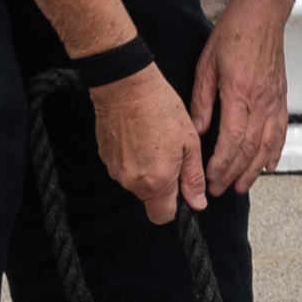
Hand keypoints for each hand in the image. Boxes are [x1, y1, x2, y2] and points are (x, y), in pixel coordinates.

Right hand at [90, 65, 207, 223]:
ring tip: (156, 139)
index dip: (175, 206)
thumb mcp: (190, 142)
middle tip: (172, 153)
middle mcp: (131, 182)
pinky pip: (124, 168)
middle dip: (163, 184)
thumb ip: (193, 177)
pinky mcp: (104, 157)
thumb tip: (198, 203)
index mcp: (156, 181)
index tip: (182, 186)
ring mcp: (114, 170)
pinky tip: (141, 135)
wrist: (125, 85)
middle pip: (150, 199)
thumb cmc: (162, 109)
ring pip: (136, 182)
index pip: (163, 216)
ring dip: (148, 170)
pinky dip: (133, 158)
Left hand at [192, 0, 290, 194]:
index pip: (231, 140)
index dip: (220, 165)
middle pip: (250, 148)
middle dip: (234, 173)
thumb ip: (202, 100)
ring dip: (255, 169)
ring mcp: (275, 100)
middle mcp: (261, 100)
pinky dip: (276, 151)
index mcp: (239, 92)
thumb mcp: (206, 65)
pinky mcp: (281, 97)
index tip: (209, 178)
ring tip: (242, 186)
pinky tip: (269, 165)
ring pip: (268, 144)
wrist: (262, 15)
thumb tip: (195, 130)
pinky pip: (281, 130)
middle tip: (220, 189)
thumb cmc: (234, 34)